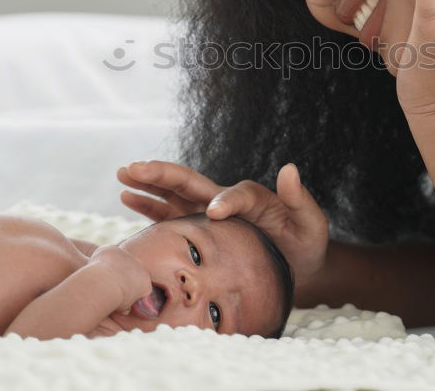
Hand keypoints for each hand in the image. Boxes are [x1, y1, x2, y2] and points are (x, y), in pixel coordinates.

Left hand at [89, 245, 151, 311]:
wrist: (104, 283)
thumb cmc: (115, 299)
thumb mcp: (123, 308)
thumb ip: (126, 306)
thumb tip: (124, 310)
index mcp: (145, 281)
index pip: (143, 285)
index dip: (134, 291)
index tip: (124, 296)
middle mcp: (139, 265)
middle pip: (133, 270)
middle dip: (125, 276)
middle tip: (112, 285)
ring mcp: (126, 255)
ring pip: (121, 260)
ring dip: (114, 266)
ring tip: (102, 276)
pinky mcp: (113, 249)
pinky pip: (108, 252)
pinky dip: (102, 258)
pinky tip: (95, 266)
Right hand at [117, 160, 329, 285]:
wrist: (297, 267)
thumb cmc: (305, 244)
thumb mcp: (311, 223)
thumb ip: (299, 199)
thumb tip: (290, 168)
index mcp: (249, 198)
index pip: (232, 194)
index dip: (225, 201)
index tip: (216, 213)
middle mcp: (223, 201)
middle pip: (189, 182)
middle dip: (162, 174)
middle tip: (134, 167)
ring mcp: (206, 215)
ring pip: (172, 196)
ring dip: (148, 185)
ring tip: (123, 173)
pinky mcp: (197, 232)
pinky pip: (168, 217)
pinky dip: (148, 207)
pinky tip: (126, 197)